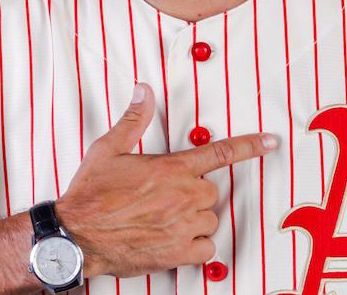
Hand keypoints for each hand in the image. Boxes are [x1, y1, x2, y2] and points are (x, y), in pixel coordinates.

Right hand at [53, 82, 278, 278]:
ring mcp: (182, 227)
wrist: (76, 237)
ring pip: (210, 219)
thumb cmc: (91, 195)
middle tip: (166, 195)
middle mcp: (183, 198)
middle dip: (195, 192)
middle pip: (212, 191)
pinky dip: (197, 245)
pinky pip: (206, 249)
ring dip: (195, 218)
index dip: (250, 146)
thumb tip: (143, 92)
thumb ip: (134, 120)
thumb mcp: (108, 149)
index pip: (221, 154)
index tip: (270, 142)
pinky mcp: (177, 254)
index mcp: (172, 169)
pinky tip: (176, 239)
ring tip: (166, 218)